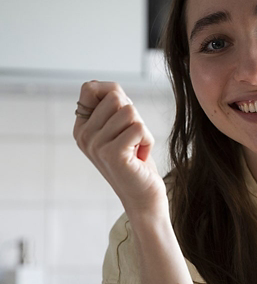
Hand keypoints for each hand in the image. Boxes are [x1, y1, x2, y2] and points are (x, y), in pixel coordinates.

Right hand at [73, 81, 167, 219]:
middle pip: (115, 96)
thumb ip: (114, 105)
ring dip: (141, 129)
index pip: (90, 87)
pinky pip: (139, 128)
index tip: (122, 119)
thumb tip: (108, 87)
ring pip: (130, 111)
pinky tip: (140, 157)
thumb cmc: (136, 159)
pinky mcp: (113, 154)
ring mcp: (96, 145)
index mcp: (82, 127)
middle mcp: (84, 135)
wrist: (143, 196)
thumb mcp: (121, 127)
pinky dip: (147, 140)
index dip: (114, 94)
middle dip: (133, 115)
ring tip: (135, 148)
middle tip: (131, 138)